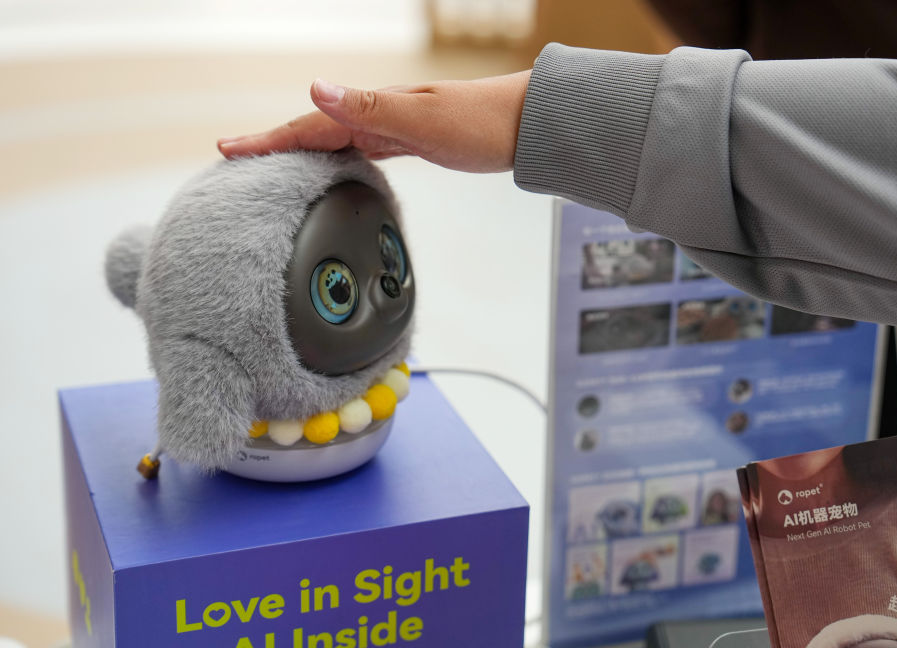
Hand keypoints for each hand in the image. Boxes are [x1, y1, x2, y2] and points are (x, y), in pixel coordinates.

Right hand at [217, 71, 531, 172]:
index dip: (268, 138)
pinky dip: (338, 159)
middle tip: (234, 158)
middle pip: (314, 130)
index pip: (309, 124)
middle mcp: (378, 114)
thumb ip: (369, 107)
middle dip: (273, 145)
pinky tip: (336, 169)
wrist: (525, 125)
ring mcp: (393, 127)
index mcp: (374, 109)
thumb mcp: (422, 118)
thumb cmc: (481, 122)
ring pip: (334, 141)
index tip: (229, 150)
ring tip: (271, 165)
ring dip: (300, 151)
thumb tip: (315, 87)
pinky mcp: (411, 142)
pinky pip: (361, 150)